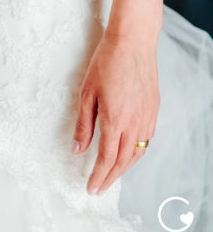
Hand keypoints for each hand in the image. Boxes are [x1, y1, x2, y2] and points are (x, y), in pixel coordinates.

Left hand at [71, 32, 159, 194]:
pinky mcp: (154, 110)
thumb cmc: (106, 63)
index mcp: (115, 120)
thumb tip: (77, 149)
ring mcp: (147, 117)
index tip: (91, 189)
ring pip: (137, 153)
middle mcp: (135, 123)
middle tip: (98, 189)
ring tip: (110, 176)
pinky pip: (146, 140)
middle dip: (110, 178)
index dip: (98, 176)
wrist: (133, 43)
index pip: (107, 158)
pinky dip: (135, 154)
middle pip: (123, 161)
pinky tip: (127, 155)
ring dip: (124, 169)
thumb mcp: (86, 93)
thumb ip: (83, 124)